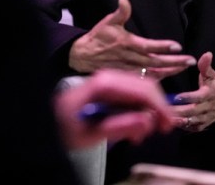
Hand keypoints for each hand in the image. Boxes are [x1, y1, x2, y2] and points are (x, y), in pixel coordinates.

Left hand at [54, 68, 175, 148]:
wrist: (46, 122)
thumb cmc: (63, 127)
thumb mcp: (87, 134)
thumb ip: (117, 127)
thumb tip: (146, 121)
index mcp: (102, 84)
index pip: (140, 88)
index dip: (159, 106)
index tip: (168, 125)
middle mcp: (107, 77)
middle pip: (145, 87)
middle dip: (156, 109)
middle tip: (160, 131)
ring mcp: (109, 82)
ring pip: (141, 91)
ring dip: (147, 113)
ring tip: (138, 136)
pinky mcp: (109, 88)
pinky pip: (132, 96)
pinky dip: (138, 112)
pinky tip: (133, 128)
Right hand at [69, 0, 195, 78]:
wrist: (84, 56)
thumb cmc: (98, 37)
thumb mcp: (108, 22)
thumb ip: (120, 13)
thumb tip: (124, 0)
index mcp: (128, 44)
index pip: (149, 46)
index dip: (163, 46)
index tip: (177, 46)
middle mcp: (131, 58)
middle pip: (156, 61)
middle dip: (174, 62)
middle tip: (190, 61)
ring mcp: (130, 69)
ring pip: (153, 72)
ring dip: (170, 71)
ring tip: (184, 68)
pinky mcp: (128, 76)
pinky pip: (146, 79)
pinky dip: (159, 79)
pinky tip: (169, 75)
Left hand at [169, 51, 214, 131]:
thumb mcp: (212, 75)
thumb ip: (206, 66)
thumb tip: (207, 54)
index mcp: (209, 94)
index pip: (199, 97)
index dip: (189, 97)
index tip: (177, 97)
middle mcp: (207, 108)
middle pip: (192, 111)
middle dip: (178, 111)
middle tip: (163, 108)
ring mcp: (203, 119)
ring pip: (190, 122)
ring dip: (177, 121)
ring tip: (162, 117)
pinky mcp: (199, 126)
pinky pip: (190, 128)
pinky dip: (180, 127)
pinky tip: (167, 123)